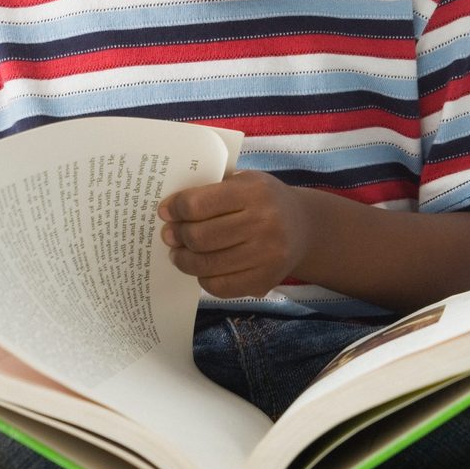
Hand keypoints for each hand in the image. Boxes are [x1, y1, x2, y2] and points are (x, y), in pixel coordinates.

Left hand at [158, 170, 314, 299]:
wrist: (303, 228)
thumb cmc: (264, 200)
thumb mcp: (244, 182)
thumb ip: (210, 191)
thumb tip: (168, 213)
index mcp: (254, 192)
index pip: (199, 204)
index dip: (176, 209)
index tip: (165, 211)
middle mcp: (264, 223)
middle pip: (199, 237)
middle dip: (177, 236)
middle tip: (169, 235)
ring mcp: (267, 256)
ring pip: (206, 265)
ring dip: (184, 260)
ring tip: (179, 254)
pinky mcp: (265, 280)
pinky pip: (220, 286)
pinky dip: (203, 279)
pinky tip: (202, 269)